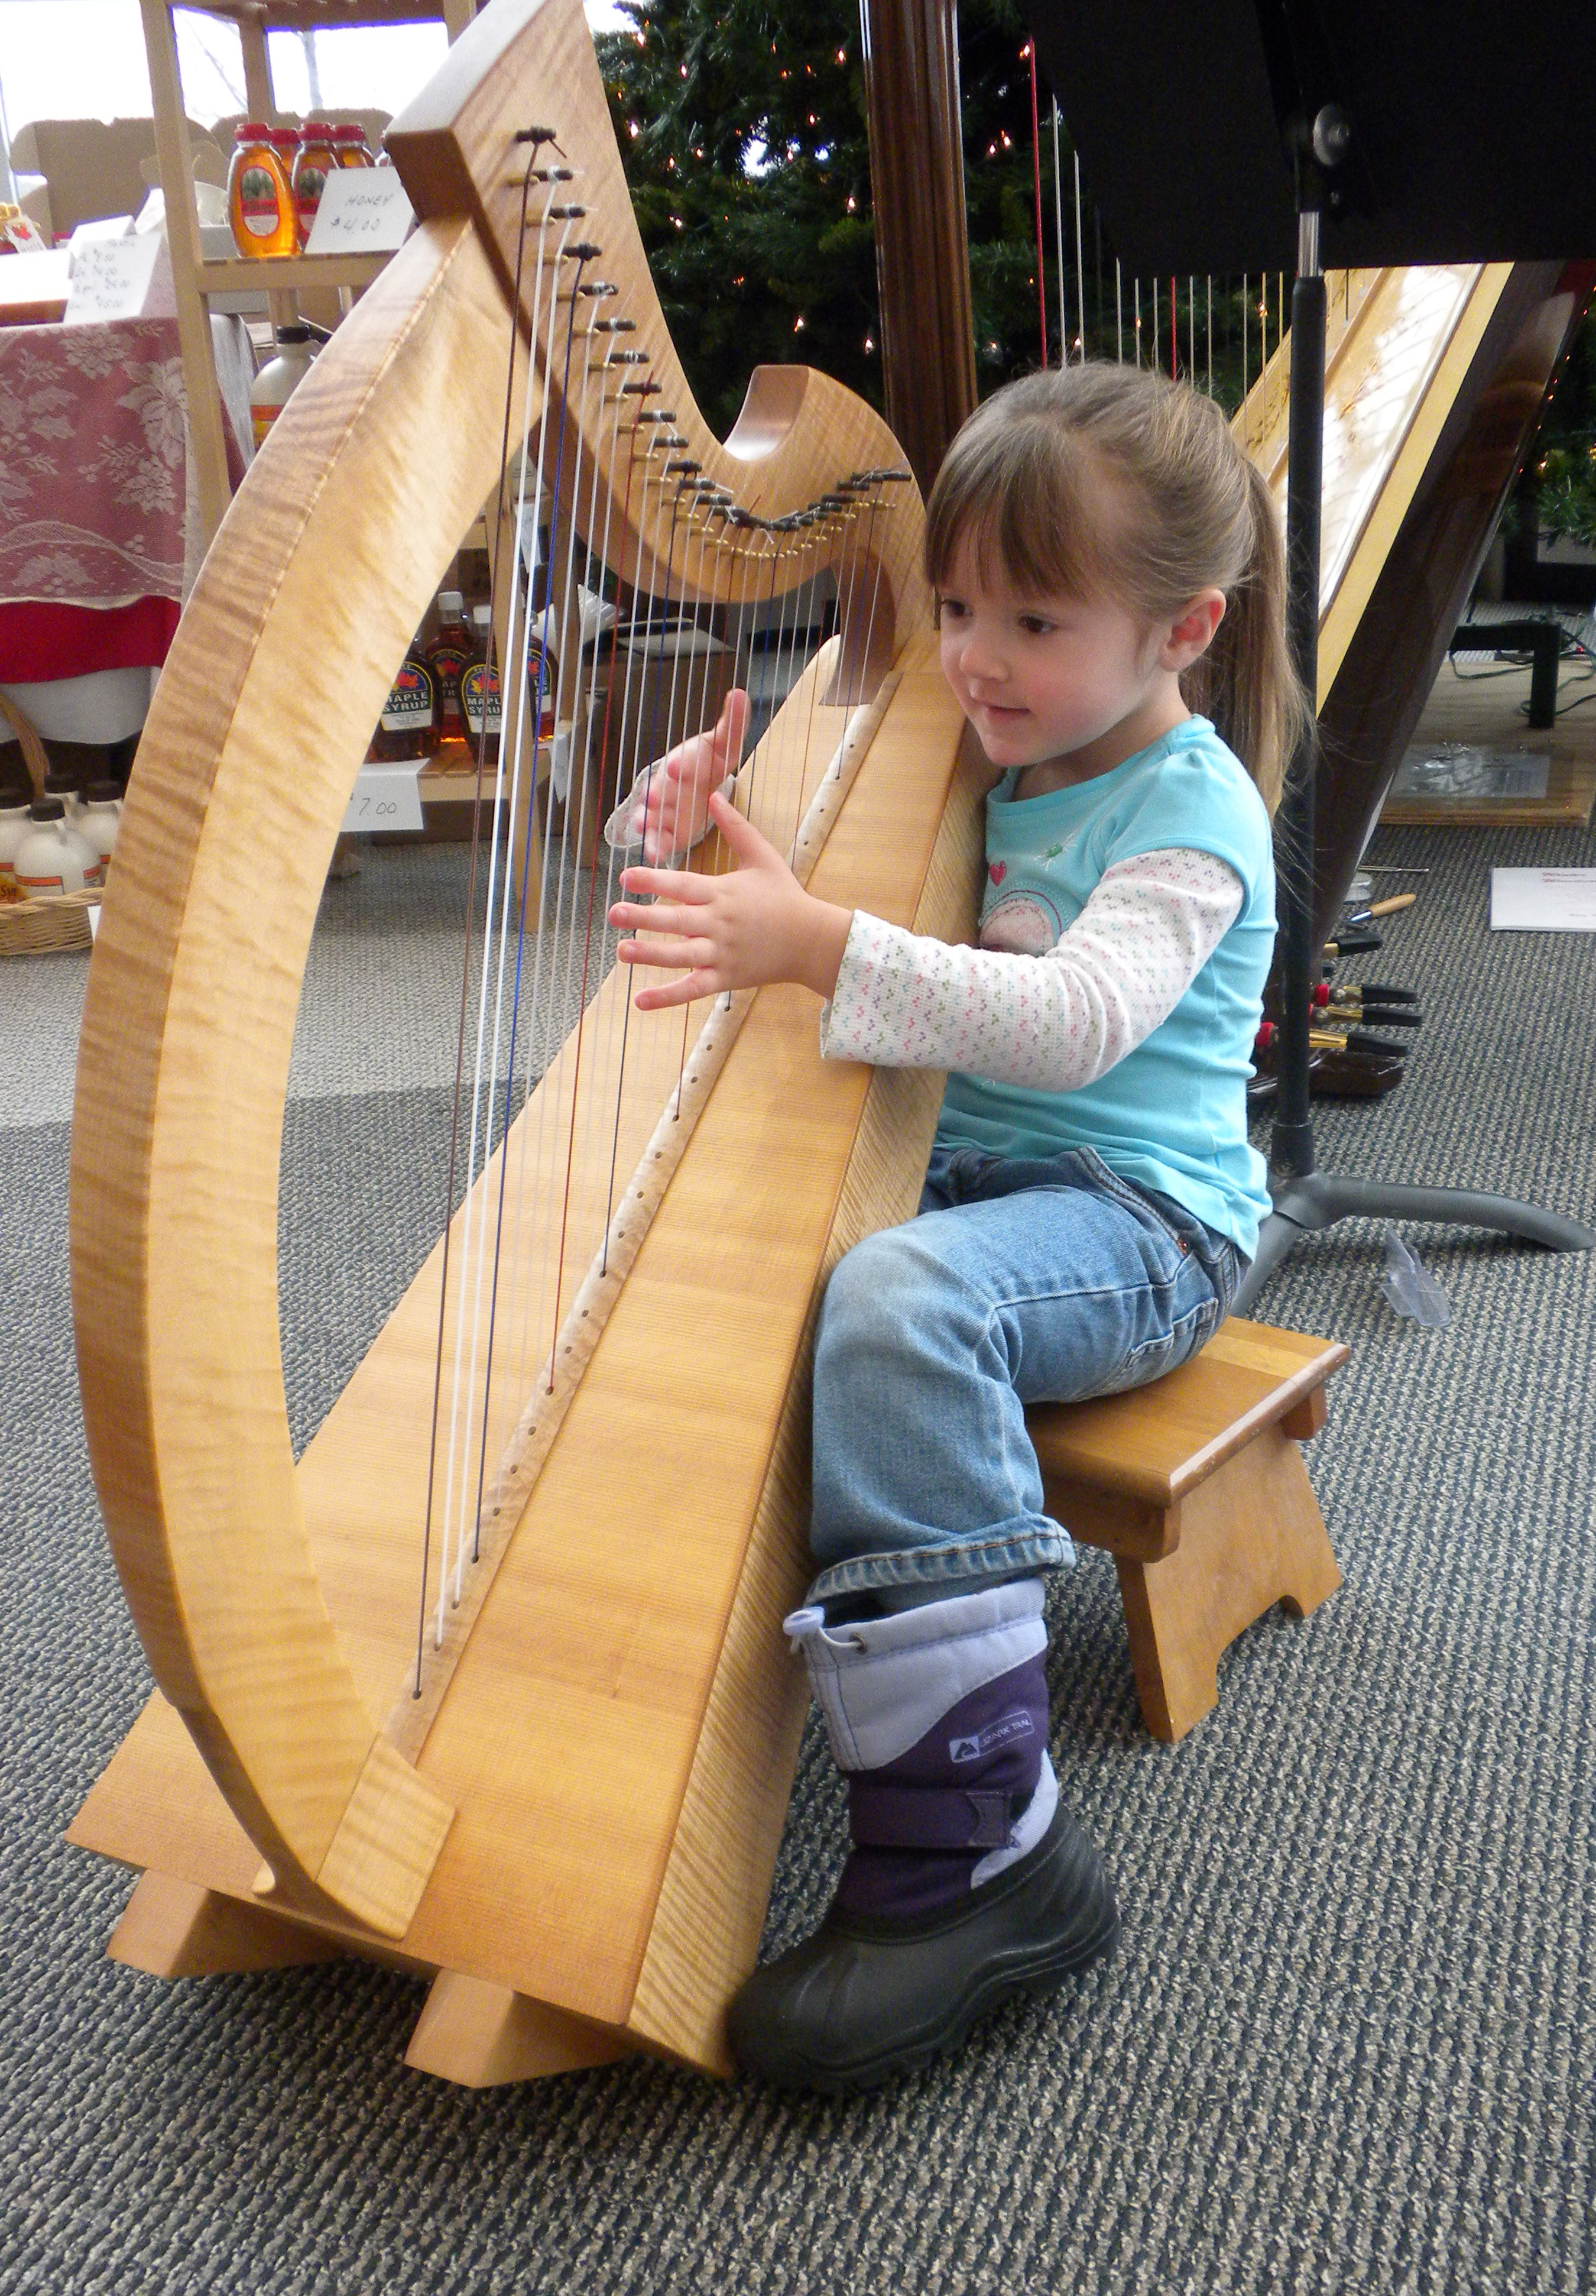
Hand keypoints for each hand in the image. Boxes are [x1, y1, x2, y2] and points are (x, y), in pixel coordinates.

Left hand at [609, 790, 853, 1010]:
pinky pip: (693, 988)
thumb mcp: (763, 856)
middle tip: (614, 913)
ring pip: (682, 956)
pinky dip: (668, 997)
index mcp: (723, 893)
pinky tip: (640, 1001)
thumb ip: (736, 827)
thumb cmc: (785, 896)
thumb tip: (712, 794)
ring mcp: (722, 953)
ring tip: (622, 950)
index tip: (627, 876)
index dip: (654, 880)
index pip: (683, 885)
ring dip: (651, 954)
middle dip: (645, 917)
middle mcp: (719, 924)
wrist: (812, 941)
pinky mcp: (725, 977)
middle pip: (678, 921)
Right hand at [623, 687, 750, 862]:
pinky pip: (659, 836)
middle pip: (665, 787)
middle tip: (653, 799)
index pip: (685, 759)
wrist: (697, 781)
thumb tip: (741, 693)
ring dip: (649, 821)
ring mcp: (666, 805)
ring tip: (642, 828)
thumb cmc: (710, 760)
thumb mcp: (724, 744)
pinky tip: (655, 854)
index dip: (681, 764)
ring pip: (656, 813)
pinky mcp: (666, 826)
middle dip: (659, 793)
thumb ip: (732, 723)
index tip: (676, 768)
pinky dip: (656, 845)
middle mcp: (671, 781)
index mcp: (688, 758)